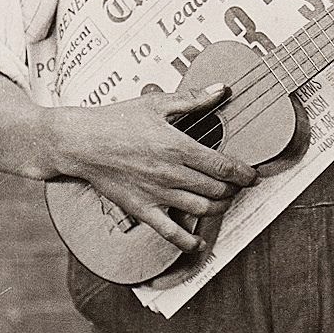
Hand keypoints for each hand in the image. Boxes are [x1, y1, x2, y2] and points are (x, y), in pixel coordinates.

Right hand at [56, 85, 257, 254]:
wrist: (81, 142)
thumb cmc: (116, 120)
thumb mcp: (157, 103)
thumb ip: (193, 99)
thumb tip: (221, 89)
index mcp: (178, 147)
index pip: (224, 167)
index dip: (244, 174)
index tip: (252, 176)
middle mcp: (171, 173)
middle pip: (217, 190)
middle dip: (234, 190)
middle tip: (237, 186)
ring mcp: (157, 193)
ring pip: (201, 210)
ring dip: (219, 208)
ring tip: (223, 201)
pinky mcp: (141, 209)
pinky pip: (170, 232)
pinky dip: (188, 242)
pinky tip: (198, 243)